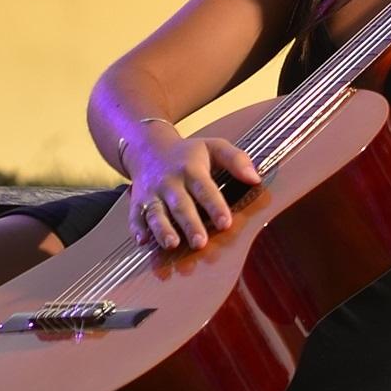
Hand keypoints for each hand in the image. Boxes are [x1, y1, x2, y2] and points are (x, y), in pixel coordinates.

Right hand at [124, 126, 262, 250]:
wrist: (148, 148)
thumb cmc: (188, 153)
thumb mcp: (214, 146)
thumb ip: (236, 160)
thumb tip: (256, 178)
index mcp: (191, 169)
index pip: (205, 189)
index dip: (215, 206)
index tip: (226, 223)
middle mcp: (170, 182)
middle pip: (180, 205)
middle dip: (190, 224)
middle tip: (200, 243)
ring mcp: (152, 193)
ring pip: (156, 213)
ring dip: (162, 229)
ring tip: (171, 244)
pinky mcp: (137, 203)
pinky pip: (135, 217)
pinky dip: (137, 229)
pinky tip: (143, 242)